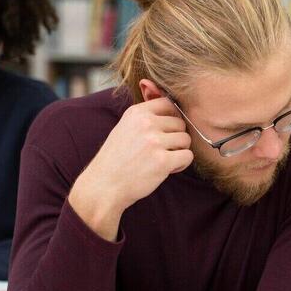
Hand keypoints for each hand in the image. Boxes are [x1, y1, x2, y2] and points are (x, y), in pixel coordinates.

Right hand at [68, 96, 193, 240]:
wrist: (103, 186)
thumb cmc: (116, 160)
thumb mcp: (125, 128)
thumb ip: (145, 118)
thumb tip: (173, 110)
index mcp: (136, 113)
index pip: (168, 104)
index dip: (172, 118)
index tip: (165, 132)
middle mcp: (146, 123)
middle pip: (180, 123)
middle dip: (175, 138)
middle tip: (162, 151)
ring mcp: (154, 142)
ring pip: (186, 139)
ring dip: (179, 151)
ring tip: (163, 160)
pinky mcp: (162, 161)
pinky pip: (187, 156)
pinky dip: (181, 164)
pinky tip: (167, 169)